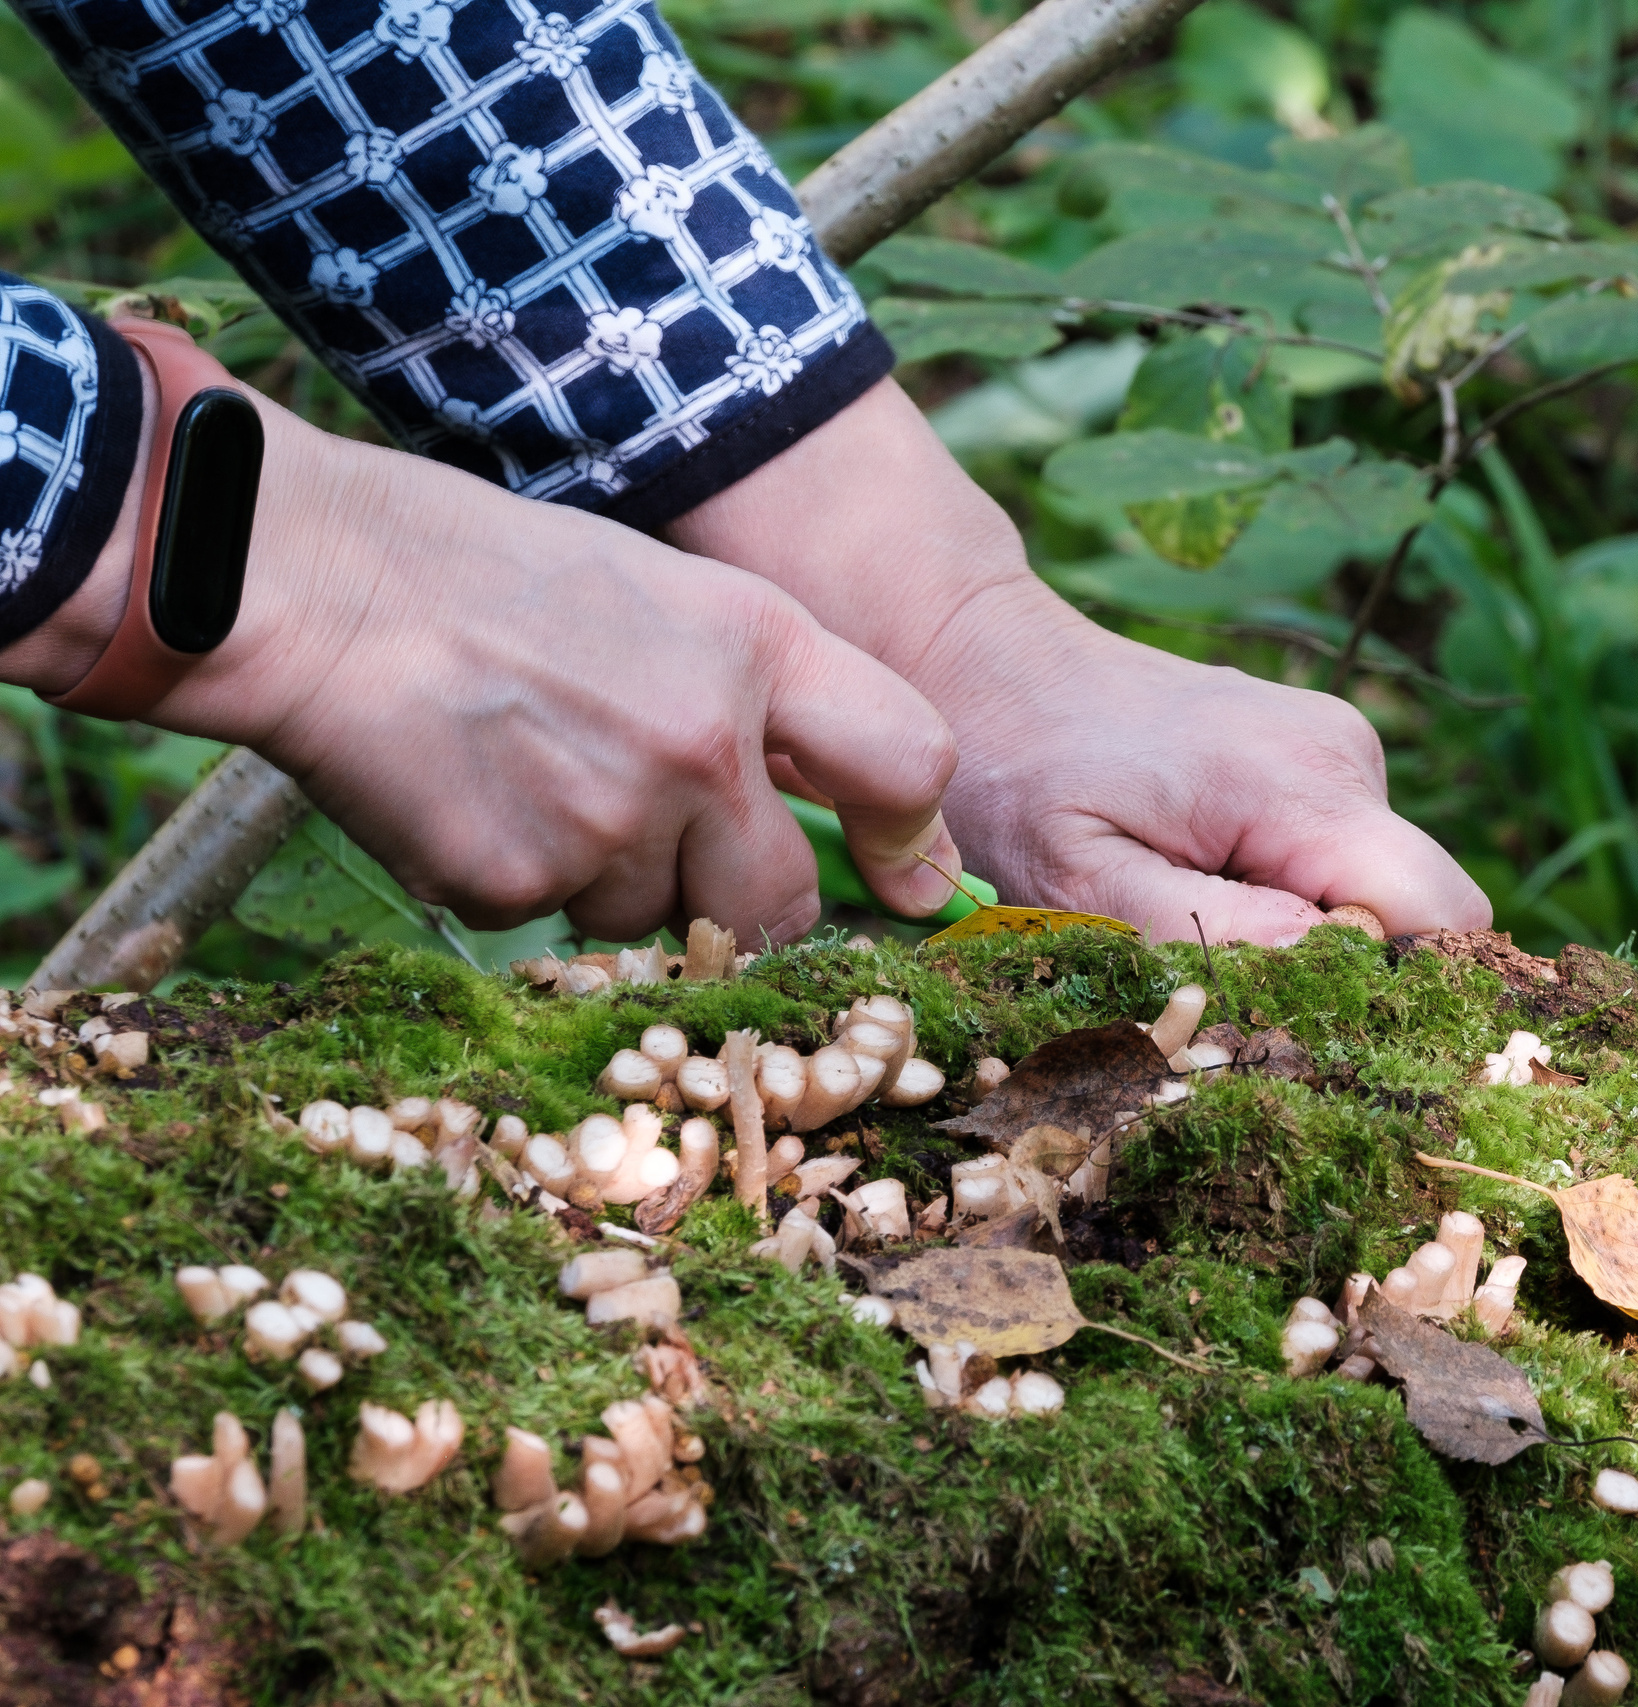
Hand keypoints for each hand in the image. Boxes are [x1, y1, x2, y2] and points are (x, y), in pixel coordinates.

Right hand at [1, 341, 961, 940]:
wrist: (326, 586)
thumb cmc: (500, 582)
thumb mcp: (672, 593)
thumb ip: (766, 693)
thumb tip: (846, 804)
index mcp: (760, 645)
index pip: (910, 761)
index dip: (913, 836)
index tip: (908, 875)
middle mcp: (707, 742)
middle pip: (785, 904)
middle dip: (739, 904)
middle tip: (672, 855)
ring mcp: (616, 820)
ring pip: (662, 924)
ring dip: (617, 887)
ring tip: (540, 782)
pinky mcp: (523, 880)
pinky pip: (559, 925)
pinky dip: (526, 884)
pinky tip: (479, 802)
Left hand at [669, 382, 1490, 943]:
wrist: (982, 665)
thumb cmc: (1017, 776)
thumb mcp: (1084, 877)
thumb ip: (1206, 928)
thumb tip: (1328, 961)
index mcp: (1308, 787)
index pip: (1441, 915)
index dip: (1397, 991)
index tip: (1300, 1019)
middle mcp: (1346, 758)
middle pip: (1417, 913)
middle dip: (1341, 971)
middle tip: (1213, 971)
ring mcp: (1336, 752)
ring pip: (1374, 892)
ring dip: (1300, 931)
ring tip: (1180, 905)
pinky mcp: (1313, 761)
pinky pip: (1339, 859)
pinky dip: (1281, 894)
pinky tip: (1192, 874)